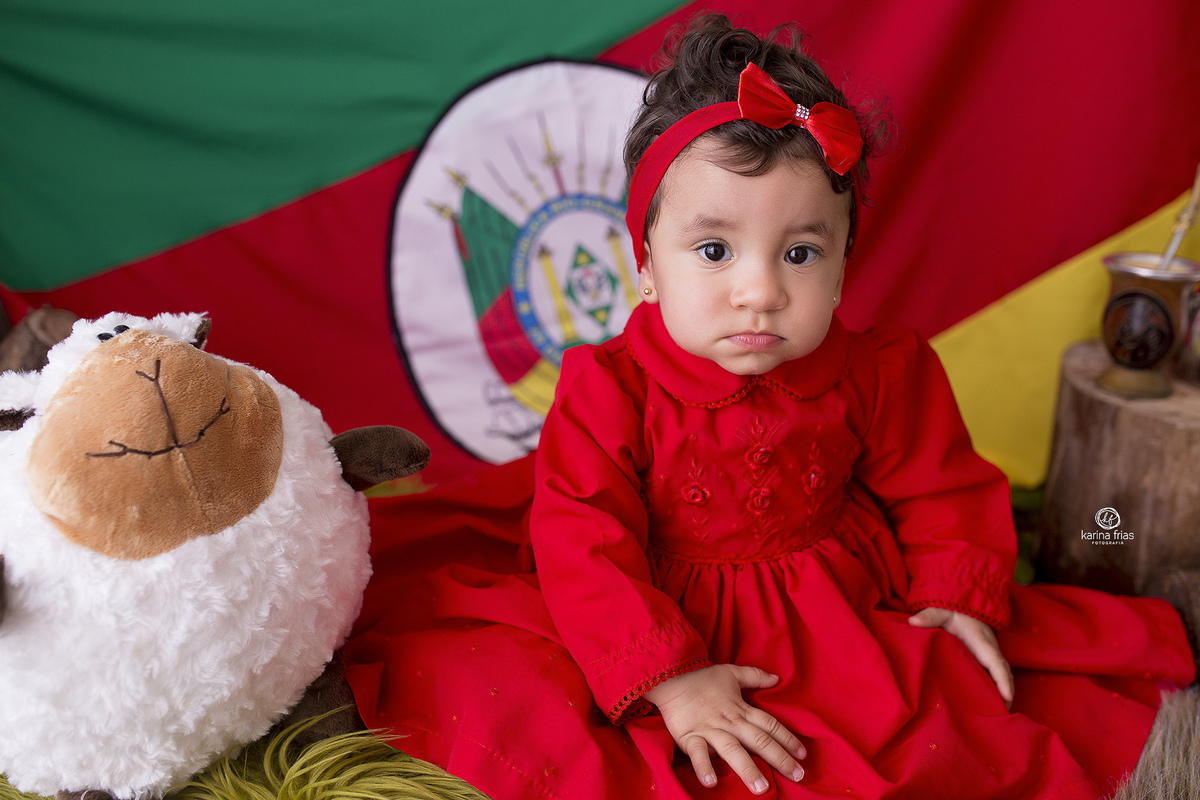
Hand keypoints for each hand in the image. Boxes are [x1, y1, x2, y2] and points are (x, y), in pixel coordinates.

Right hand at [644, 664, 804, 793]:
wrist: (671, 676)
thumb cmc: (702, 677)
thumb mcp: (731, 673)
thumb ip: (754, 676)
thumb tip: (776, 678)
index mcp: (741, 709)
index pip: (769, 725)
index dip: (787, 738)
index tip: (803, 754)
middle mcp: (730, 722)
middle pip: (759, 740)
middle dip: (780, 758)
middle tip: (798, 776)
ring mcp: (710, 730)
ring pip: (733, 751)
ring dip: (748, 769)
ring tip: (762, 789)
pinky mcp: (690, 737)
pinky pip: (698, 754)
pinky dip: (704, 767)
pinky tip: (712, 782)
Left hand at [908, 607, 1013, 707]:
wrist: (965, 606)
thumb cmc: (955, 612)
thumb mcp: (942, 612)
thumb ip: (930, 616)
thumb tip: (913, 621)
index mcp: (982, 642)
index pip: (996, 663)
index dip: (1003, 680)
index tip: (1008, 698)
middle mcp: (990, 651)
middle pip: (1003, 674)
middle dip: (1005, 694)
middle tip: (1001, 716)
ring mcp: (988, 657)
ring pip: (999, 677)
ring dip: (1001, 694)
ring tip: (995, 716)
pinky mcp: (984, 660)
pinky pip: (993, 675)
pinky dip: (994, 689)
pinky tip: (985, 703)